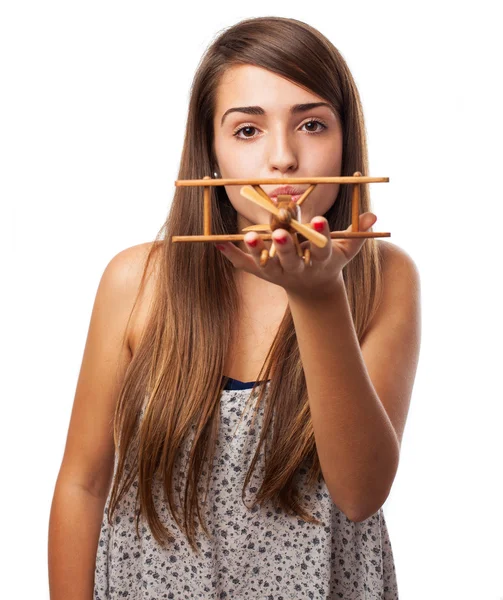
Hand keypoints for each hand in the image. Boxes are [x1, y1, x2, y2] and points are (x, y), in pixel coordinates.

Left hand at [215, 212, 376, 300]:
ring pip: (267, 265)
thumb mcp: (347, 250)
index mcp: (321, 261)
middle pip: (291, 260)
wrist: (313, 289)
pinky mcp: (263, 273)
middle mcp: (299, 269)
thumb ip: (359, 233)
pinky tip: (218, 243)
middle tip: (280, 233)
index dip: (321, 236)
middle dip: (286, 247)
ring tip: (247, 236)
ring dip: (257, 251)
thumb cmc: (331, 261)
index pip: (322, 249)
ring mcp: (279, 273)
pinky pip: (246, 266)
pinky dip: (232, 256)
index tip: (318, 220)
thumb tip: (374, 216)